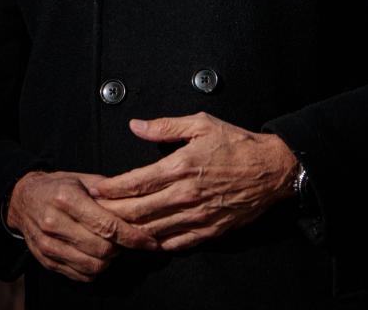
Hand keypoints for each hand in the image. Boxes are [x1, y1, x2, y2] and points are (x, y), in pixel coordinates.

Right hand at [5, 170, 161, 281]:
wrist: (22, 200)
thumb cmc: (58, 187)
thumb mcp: (82, 179)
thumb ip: (109, 193)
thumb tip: (139, 207)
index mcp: (66, 199)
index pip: (107, 226)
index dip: (133, 237)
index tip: (150, 242)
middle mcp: (54, 223)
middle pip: (102, 250)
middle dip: (121, 248)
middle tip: (125, 240)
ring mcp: (48, 245)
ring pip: (93, 266)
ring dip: (109, 260)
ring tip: (110, 247)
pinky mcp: (46, 260)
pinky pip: (80, 275)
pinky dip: (94, 269)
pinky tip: (95, 254)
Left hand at [90, 112, 297, 251]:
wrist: (272, 169)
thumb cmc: (237, 145)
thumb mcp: (201, 123)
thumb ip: (165, 126)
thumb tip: (136, 126)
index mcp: (181, 165)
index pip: (137, 182)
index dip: (112, 188)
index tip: (95, 189)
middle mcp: (187, 193)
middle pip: (140, 210)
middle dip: (113, 213)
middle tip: (94, 213)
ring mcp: (199, 214)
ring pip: (155, 229)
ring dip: (132, 231)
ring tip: (113, 230)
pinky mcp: (211, 229)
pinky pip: (179, 242)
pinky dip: (159, 244)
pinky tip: (146, 242)